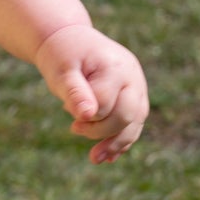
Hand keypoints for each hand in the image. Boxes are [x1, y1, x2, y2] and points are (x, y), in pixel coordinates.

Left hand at [35, 21, 147, 164]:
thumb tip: (87, 115)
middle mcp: (133, 76)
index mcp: (116, 66)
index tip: (69, 118)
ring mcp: (138, 87)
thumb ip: (75, 92)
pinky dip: (122, 140)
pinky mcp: (135, 97)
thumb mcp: (61, 71)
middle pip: (126, 115)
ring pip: (135, 122)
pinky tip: (109, 157)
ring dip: (116, 143)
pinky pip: (133, 123)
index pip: (106, 103)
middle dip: (103, 132)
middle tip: (74, 131)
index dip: (87, 116)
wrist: (71, 41)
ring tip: (95, 159)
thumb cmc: (63, 55)